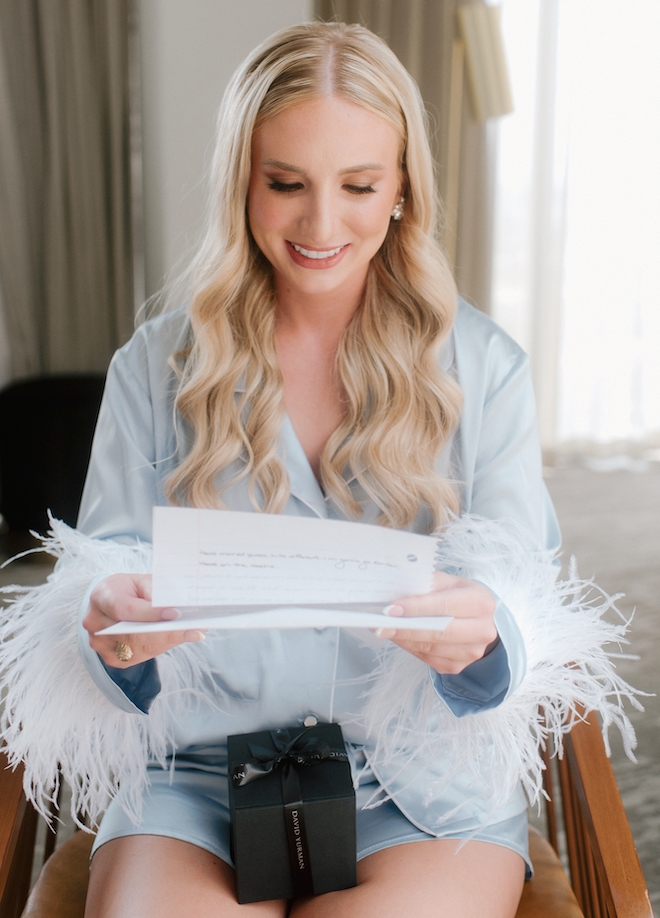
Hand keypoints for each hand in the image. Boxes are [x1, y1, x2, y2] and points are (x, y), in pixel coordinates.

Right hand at [83, 573, 205, 668]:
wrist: (115, 601)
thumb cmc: (132, 589)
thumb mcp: (144, 582)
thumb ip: (157, 592)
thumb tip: (177, 608)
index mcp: (102, 596)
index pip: (126, 609)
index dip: (150, 613)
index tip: (175, 614)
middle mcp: (96, 621)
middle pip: (133, 633)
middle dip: (166, 631)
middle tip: (195, 628)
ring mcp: (100, 643)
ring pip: (139, 647)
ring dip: (169, 641)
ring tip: (193, 632)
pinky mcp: (110, 657)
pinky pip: (139, 656)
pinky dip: (161, 647)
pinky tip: (178, 639)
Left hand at [375, 572, 497, 674]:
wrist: (477, 619)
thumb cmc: (456, 595)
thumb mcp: (445, 582)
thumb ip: (424, 585)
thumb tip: (394, 594)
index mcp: (480, 601)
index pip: (445, 605)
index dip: (417, 608)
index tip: (392, 609)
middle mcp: (482, 629)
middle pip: (439, 631)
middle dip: (406, 628)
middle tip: (379, 624)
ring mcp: (472, 652)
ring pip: (431, 648)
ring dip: (403, 639)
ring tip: (382, 629)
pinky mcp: (458, 666)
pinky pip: (428, 659)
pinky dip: (409, 647)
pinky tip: (397, 638)